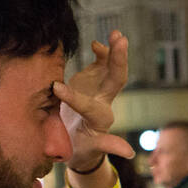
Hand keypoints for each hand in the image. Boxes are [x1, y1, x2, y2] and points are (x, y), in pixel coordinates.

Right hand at [55, 30, 134, 171]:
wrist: (78, 144)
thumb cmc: (81, 149)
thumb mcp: (90, 151)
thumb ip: (107, 146)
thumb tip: (131, 153)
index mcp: (100, 119)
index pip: (88, 105)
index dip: (74, 98)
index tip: (56, 90)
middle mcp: (103, 102)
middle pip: (116, 80)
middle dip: (118, 61)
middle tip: (121, 41)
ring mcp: (99, 89)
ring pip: (111, 69)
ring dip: (115, 51)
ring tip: (117, 34)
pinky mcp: (93, 82)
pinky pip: (101, 64)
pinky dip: (102, 53)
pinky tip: (97, 43)